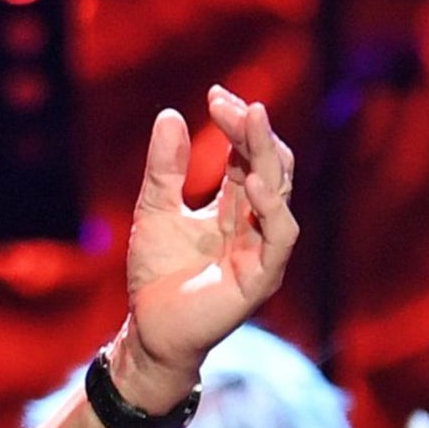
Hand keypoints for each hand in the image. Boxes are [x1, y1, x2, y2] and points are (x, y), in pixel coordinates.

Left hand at [111, 86, 298, 407]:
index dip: (236, 124)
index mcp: (235, 205)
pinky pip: (279, 235)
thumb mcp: (155, 211)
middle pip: (270, 165)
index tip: (217, 96)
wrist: (149, 331)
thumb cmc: (156, 276)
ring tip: (249, 123)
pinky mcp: (262, 276)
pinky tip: (249, 180)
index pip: (247, 153)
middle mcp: (256, 223)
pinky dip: (269, 206)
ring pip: (279, 192)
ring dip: (265, 156)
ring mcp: (263, 248)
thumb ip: (165, 169)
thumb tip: (170, 115)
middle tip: (233, 104)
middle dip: (253, 132)